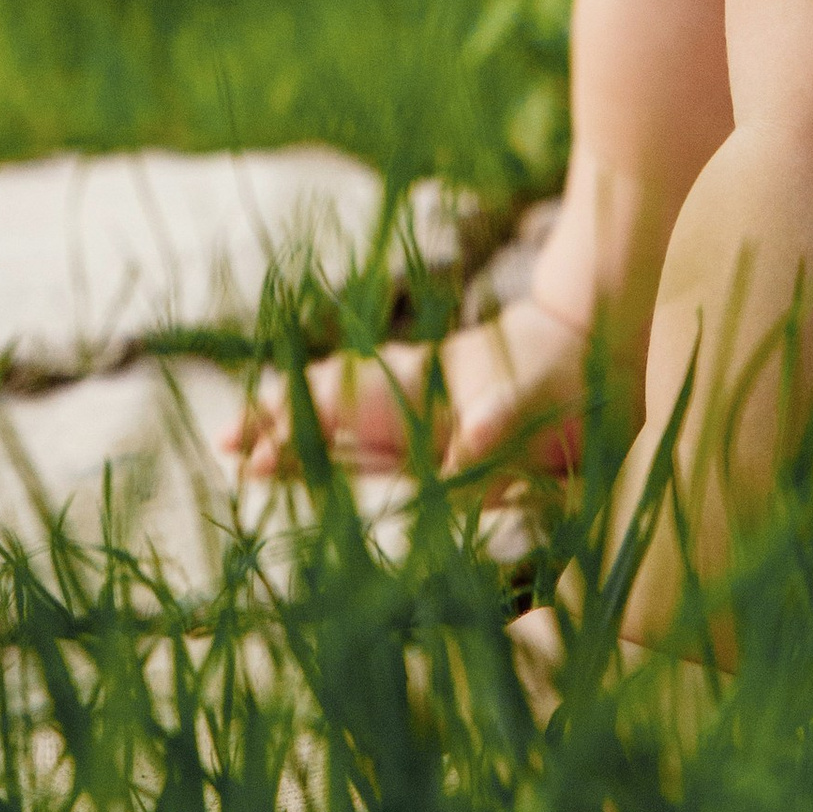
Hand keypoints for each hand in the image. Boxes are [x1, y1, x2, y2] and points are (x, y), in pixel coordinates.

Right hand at [225, 297, 593, 481]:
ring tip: (245, 456)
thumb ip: (497, 417)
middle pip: (321, 403)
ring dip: (297, 438)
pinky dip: (334, 448)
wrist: (589, 346)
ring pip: (338, 418)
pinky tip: (309, 465)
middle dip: (273, 423)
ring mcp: (413, 412)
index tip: (251, 450)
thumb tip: (462, 446)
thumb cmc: (559, 371)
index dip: (291, 423)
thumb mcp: (533, 392)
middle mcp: (402, 395)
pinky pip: (370, 438)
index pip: (333, 398)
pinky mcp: (433, 434)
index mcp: (413, 384)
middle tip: (223, 450)